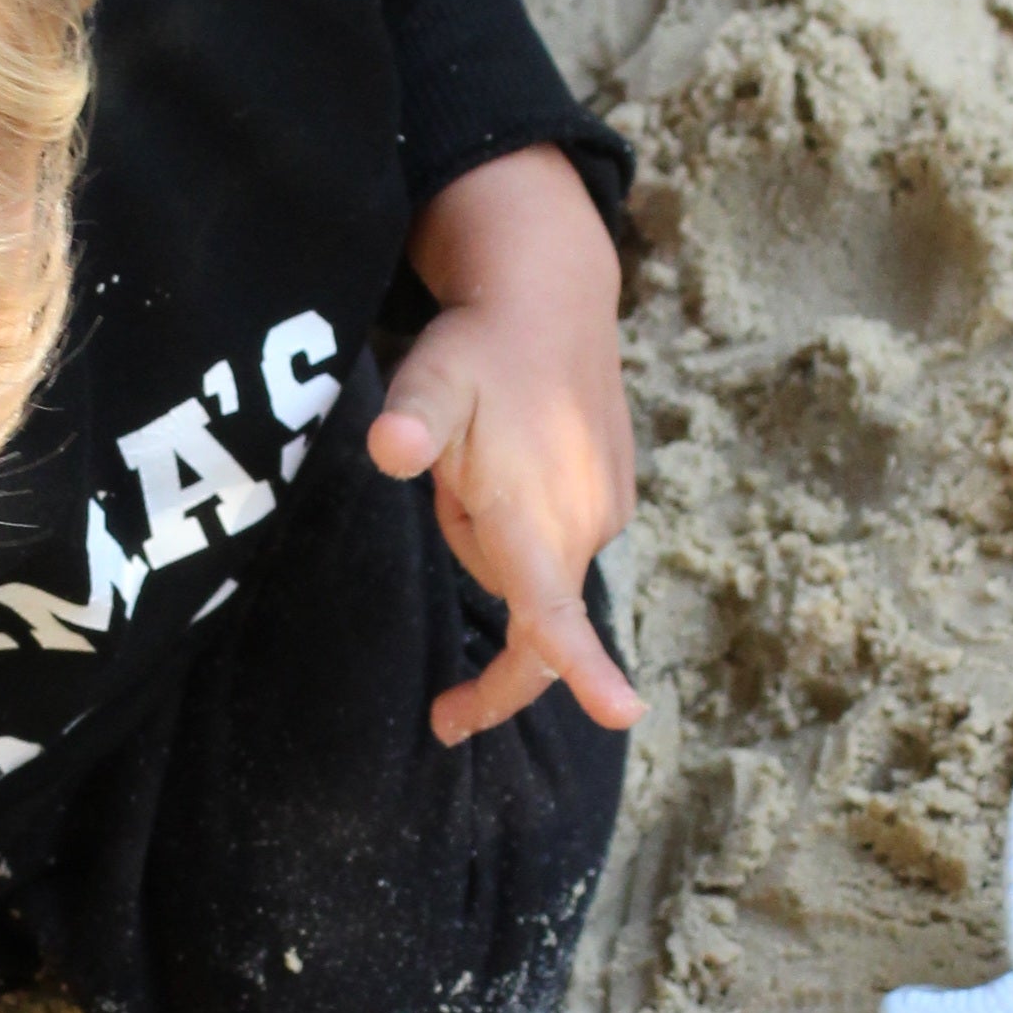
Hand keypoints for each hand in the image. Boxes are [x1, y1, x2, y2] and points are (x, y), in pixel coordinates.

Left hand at [369, 143, 639, 747]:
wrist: (552, 299)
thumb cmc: (483, 348)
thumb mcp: (433, 377)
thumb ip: (412, 420)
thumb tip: (389, 447)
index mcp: (538, 518)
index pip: (558, 615)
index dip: (587, 670)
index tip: (623, 713)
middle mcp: (584, 527)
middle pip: (518, 604)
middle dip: (472, 550)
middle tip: (452, 471)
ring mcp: (606, 515)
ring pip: (529, 568)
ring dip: (493, 528)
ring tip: (483, 450)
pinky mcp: (614, 502)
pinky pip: (552, 541)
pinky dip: (523, 514)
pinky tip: (516, 450)